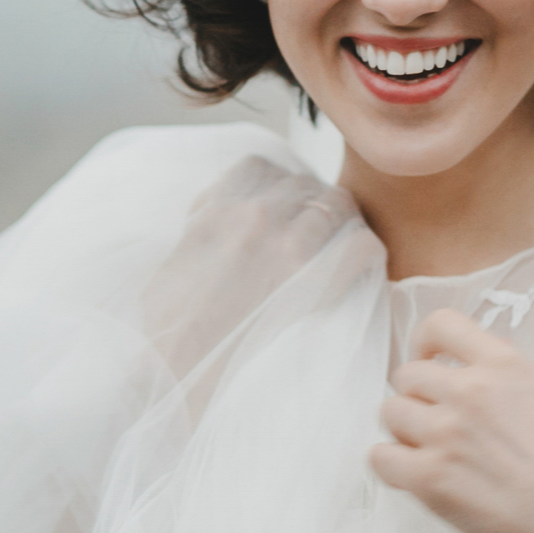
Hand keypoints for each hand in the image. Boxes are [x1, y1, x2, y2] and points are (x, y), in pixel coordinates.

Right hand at [138, 157, 344, 373]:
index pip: (263, 166)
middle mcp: (255, 215)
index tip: (279, 206)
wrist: (180, 366)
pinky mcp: (314, 283)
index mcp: (219, 206)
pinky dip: (364, 253)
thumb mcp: (178, 252)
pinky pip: (361, 246)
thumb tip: (221, 210)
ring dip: (341, 223)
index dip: (275, 186)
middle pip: (305, 183)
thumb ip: (205, 221)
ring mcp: (287, 246)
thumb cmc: (170, 320)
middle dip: (311, 202)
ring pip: (339, 205)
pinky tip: (356, 267)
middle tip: (316, 228)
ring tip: (339, 244)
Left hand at [369, 309, 533, 532]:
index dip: (426, 341)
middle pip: (408, 374)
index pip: (443, 325)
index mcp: (503, 367)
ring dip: (405, 429)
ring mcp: (446, 433)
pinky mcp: (430, 477)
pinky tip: (413, 472)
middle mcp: (469, 392)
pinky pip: (380, 456)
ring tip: (429, 449)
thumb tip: (490, 359)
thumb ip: (516, 373)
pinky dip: (391, 464)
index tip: (427, 356)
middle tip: (434, 418)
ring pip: (390, 412)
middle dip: (418, 396)